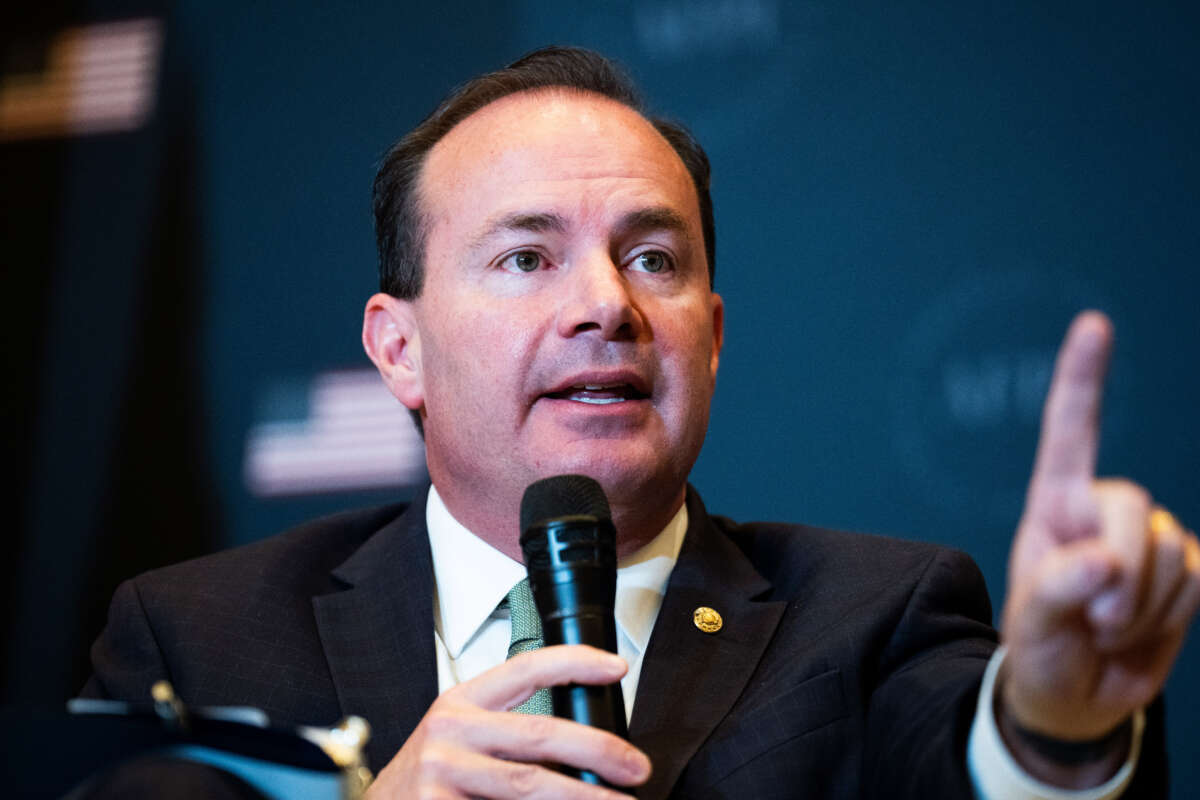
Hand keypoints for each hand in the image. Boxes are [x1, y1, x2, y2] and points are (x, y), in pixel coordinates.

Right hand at [365, 644, 650, 798]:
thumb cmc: (423, 782)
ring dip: (584, 797)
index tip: (616, 667)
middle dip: (599, 750)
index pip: (525, 668)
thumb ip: (507, 734)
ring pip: (531, 785)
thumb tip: (584, 748)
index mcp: (460, 703)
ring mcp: (442, 773)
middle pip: (541, 733)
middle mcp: (449, 732)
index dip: (575, 662)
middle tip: (636, 768)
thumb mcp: (456, 740)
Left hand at [1001, 311, 1199, 741]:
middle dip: (1119, 570)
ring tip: (1106, 628)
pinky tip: (1141, 627)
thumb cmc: (1042, 650)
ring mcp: (1148, 538)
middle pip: (1133, 505)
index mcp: (1054, 506)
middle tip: (1092, 621)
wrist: (1081, 697)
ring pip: (1170, 547)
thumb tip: (1107, 560)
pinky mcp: (1186, 569)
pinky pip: (1199, 577)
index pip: (1070, 434)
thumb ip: (1058, 589)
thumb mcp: (1032, 625)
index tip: (1094, 323)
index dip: (1083, 378)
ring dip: (1141, 604)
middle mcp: (1102, 510)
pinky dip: (1172, 613)